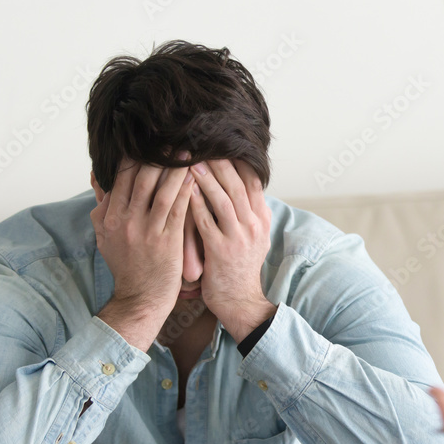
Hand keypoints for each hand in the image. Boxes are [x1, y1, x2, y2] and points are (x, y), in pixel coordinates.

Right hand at [90, 156, 194, 350]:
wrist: (140, 299)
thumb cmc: (126, 265)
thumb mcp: (104, 235)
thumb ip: (102, 204)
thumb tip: (96, 174)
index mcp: (108, 217)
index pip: (121, 176)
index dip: (135, 154)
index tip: (149, 137)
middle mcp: (124, 221)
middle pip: (140, 177)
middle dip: (157, 154)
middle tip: (172, 134)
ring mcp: (146, 230)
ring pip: (160, 189)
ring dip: (175, 166)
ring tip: (188, 148)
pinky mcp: (166, 241)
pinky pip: (177, 208)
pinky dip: (186, 189)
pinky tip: (194, 175)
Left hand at [188, 159, 275, 342]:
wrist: (240, 302)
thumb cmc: (240, 267)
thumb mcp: (253, 236)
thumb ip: (248, 211)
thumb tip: (243, 183)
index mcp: (261, 218)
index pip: (252, 180)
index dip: (237, 159)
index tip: (220, 141)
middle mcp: (254, 225)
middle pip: (238, 184)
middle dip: (219, 161)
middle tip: (201, 142)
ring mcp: (239, 238)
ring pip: (224, 199)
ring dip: (206, 177)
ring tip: (189, 159)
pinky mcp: (221, 251)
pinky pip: (206, 221)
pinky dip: (195, 203)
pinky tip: (182, 189)